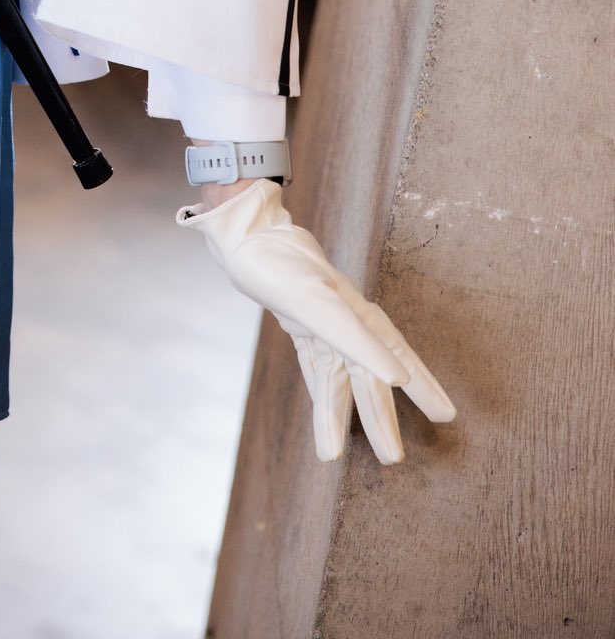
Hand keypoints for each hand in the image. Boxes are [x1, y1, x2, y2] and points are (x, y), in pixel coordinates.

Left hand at [177, 179, 455, 463]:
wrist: (247, 236)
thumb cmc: (284, 265)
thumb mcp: (319, 305)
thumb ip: (358, 341)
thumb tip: (396, 376)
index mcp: (359, 318)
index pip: (398, 361)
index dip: (423, 388)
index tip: (447, 417)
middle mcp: (348, 325)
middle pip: (367, 380)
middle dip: (380, 419)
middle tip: (393, 458)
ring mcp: (324, 327)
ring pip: (338, 381)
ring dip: (339, 416)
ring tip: (331, 455)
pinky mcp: (302, 328)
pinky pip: (317, 370)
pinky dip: (321, 395)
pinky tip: (325, 418)